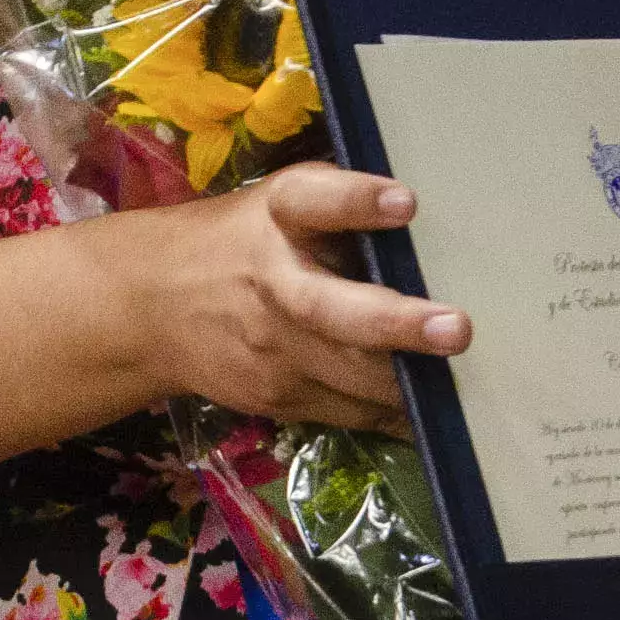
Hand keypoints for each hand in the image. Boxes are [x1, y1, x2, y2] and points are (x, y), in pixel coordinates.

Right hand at [129, 161, 467, 430]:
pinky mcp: (279, 399)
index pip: (313, 201)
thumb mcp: (278, 205)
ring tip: (469, 388)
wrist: (150, 308)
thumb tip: (441, 222)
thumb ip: (340, 209)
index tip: (406, 202)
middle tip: (457, 329)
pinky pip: (350, 412)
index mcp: (277, 217)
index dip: (357, 201)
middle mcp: (274, 283)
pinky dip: (395, 415)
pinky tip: (440, 418)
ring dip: (409, 384)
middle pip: (332, 309)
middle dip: (396, 324)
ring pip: (350, 376)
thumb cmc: (243, 242)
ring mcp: (274, 350)